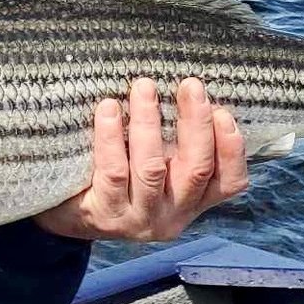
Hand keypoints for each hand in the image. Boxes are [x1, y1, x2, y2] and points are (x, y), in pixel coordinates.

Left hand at [35, 77, 247, 241]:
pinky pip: (113, 171)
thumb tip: (192, 92)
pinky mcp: (105, 214)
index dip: (232, 148)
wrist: (72, 216)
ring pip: (152, 168)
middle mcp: (172, 216)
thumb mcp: (159, 165)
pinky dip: (111, 137)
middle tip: (190, 85)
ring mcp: (139, 218)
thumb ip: (178, 143)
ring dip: (149, 123)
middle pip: (196, 169)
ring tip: (144, 87)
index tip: (222, 111)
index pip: (230, 182)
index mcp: (193, 201)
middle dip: (196, 123)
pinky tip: (108, 110)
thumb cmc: (123, 178)